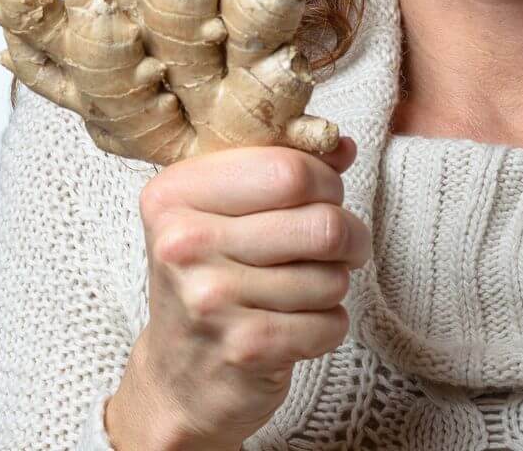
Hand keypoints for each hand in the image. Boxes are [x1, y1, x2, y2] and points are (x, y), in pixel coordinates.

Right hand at [106, 136, 370, 450]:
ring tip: (304, 289)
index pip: (288, 168)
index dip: (325, 180)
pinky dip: (328, 325)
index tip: (322, 196)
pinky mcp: (244, 347)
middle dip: (349, 235)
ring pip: (332, 276)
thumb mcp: (221, 212)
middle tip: (339, 245)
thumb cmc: (208, 281)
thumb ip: (278, 167)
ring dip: (334, 284)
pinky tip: (296, 326)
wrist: (178, 377)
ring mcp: (211, 299)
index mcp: (173, 194)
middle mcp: (183, 243)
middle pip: (321, 223)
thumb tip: (341, 145)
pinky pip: (330, 323)